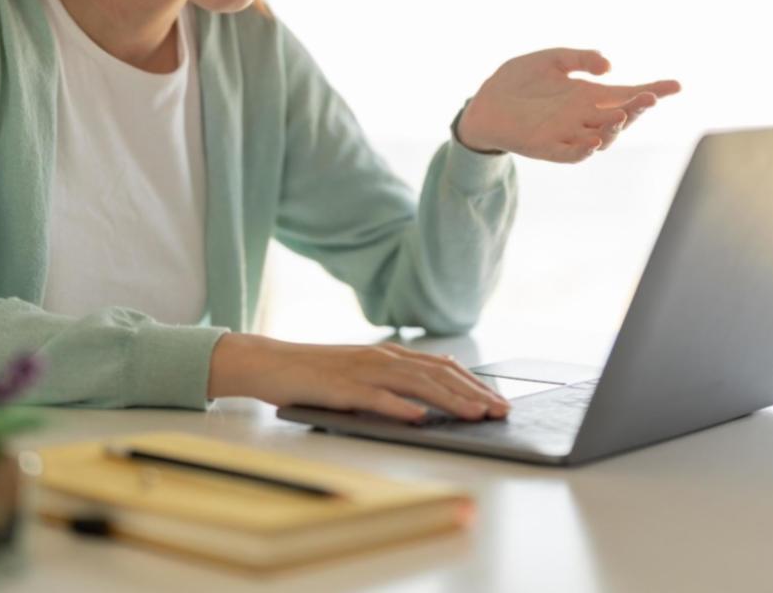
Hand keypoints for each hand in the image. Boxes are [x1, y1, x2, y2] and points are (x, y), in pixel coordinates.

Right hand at [207, 333, 510, 422]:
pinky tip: (419, 417)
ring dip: (448, 400)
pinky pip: (375, 398)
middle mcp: (382, 358)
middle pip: (438, 374)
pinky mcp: (342, 388)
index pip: (443, 367)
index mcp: (390, 354)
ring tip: (474, 415)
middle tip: (500, 411)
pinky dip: (400, 407)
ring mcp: (363, 372)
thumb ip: (396, 377)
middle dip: (473, 393)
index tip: (498, 400)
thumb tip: (433, 390)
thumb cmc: (319, 373)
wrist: (272, 363)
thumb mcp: (364, 370)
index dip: (473, 383)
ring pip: (415, 384)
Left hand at [456, 48, 680, 162]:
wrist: (484, 101)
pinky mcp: (546, 148)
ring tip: (624, 115)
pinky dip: (583, 150)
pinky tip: (593, 142)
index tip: (676, 85)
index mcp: (589, 97)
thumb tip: (609, 66)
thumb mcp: (552, 59)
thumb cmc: (519, 80)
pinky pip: (570, 154)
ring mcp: (567, 134)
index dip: (652, 91)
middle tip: (648, 98)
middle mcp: (583, 118)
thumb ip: (580, 59)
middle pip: (620, 118)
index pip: (627, 95)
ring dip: (614, 130)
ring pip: (601, 138)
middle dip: (637, 109)